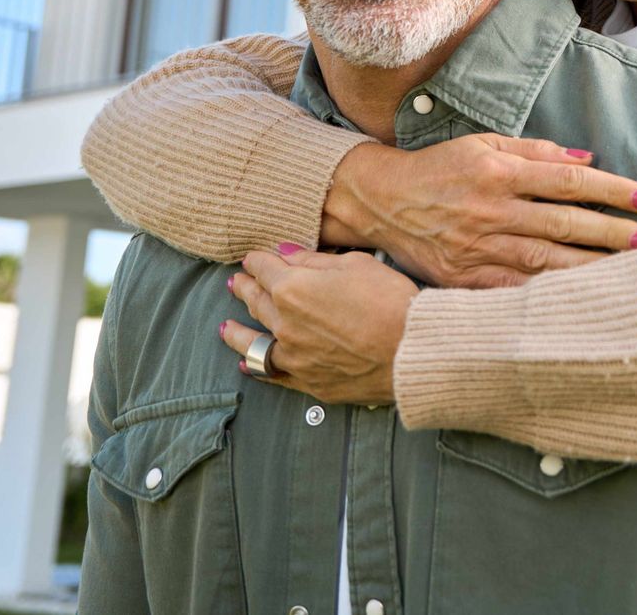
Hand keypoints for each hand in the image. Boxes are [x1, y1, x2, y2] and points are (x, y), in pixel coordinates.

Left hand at [222, 245, 415, 405]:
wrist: (411, 350)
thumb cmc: (389, 300)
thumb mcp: (355, 264)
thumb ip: (314, 261)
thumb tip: (286, 253)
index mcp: (293, 288)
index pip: (265, 268)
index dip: (257, 260)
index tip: (253, 257)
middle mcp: (285, 323)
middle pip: (256, 301)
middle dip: (245, 288)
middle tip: (236, 283)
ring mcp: (293, 356)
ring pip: (252, 343)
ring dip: (236, 332)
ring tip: (225, 327)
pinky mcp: (307, 382)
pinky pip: (271, 374)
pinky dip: (255, 367)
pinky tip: (245, 364)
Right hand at [319, 135, 636, 288]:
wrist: (381, 201)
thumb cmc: (441, 169)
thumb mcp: (485, 144)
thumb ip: (536, 150)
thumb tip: (587, 160)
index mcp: (499, 171)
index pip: (567, 181)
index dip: (611, 190)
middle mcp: (491, 209)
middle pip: (563, 224)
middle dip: (612, 235)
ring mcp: (477, 247)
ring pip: (544, 262)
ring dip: (590, 269)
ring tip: (630, 275)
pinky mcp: (464, 279)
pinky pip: (513, 291)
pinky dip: (547, 298)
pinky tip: (579, 303)